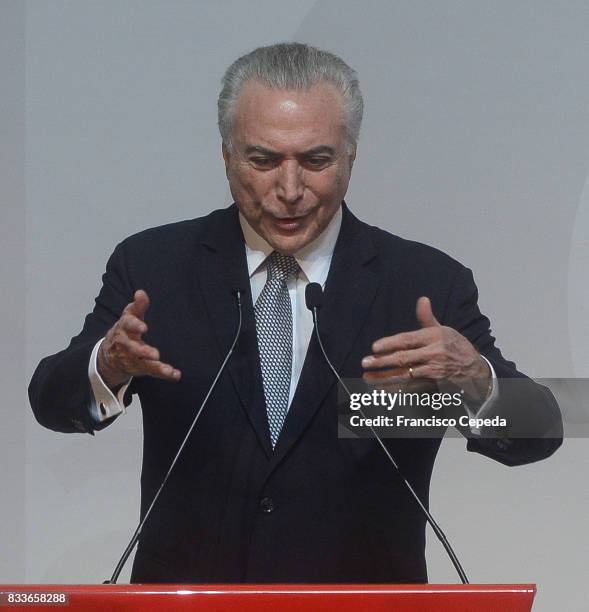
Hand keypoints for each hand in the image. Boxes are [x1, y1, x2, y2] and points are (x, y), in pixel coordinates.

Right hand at [97, 289, 181, 389]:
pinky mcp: (140, 369)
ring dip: (156, 367)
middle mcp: (126, 345)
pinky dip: (164, 374)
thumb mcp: (129, 316)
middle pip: (132, 348)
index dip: (135, 326)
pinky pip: (152, 372)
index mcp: (124, 328)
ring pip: (143, 364)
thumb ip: (137, 306)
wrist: (109, 355)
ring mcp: (132, 359)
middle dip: (143, 352)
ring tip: (168, 370)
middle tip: (154, 354)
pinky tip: (175, 374)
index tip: (143, 327)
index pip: (127, 325)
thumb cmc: (124, 331)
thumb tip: (141, 292)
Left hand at [361, 297, 490, 400]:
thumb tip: (422, 299)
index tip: (375, 347)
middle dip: (382, 361)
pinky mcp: (433, 382)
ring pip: (405, 375)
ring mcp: (433, 370)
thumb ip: (427, 317)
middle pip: (404, 358)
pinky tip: (382, 389)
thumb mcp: (442, 329)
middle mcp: (434, 353)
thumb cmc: (454, 345)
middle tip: (365, 363)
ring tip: (368, 378)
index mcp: (434, 337)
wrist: (474, 367)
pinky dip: (396, 388)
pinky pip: (411, 386)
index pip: (408, 340)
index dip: (390, 343)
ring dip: (385, 377)